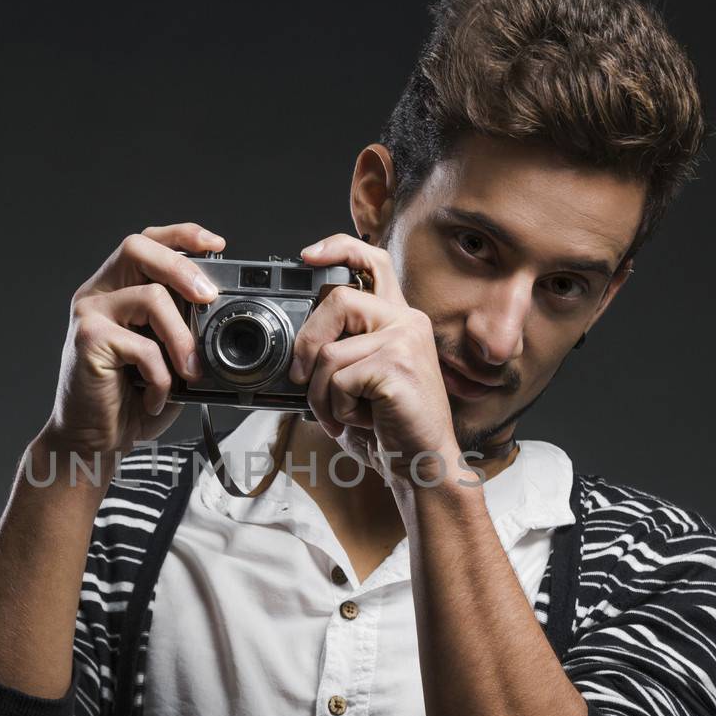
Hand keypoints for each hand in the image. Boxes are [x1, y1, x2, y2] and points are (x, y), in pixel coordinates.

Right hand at [43, 223, 222, 458]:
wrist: (93, 441)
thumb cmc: (130, 400)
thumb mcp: (166, 358)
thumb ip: (183, 330)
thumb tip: (221, 313)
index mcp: (116, 290)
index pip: (146, 243)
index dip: (181, 235)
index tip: (217, 245)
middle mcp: (97, 294)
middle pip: (138, 248)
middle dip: (182, 268)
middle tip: (209, 298)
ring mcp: (89, 314)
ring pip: (150, 297)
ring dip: (182, 338)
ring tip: (190, 372)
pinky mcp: (87, 340)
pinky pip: (142, 346)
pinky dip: (160, 377)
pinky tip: (155, 398)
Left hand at [289, 233, 462, 484]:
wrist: (423, 466)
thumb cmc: (389, 430)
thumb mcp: (356, 383)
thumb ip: (336, 354)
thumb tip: (292, 352)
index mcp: (397, 320)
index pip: (372, 263)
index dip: (339, 249)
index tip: (308, 256)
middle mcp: (406, 322)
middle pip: (335, 301)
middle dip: (306, 344)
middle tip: (301, 378)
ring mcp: (404, 341)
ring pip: (329, 351)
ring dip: (320, 393)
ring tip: (344, 413)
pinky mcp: (397, 365)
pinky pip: (337, 380)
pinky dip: (335, 409)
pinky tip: (362, 421)